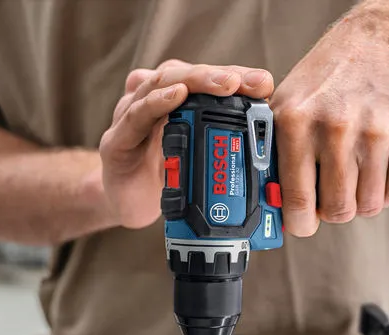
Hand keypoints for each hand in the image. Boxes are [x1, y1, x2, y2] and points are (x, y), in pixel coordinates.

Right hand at [99, 60, 273, 228]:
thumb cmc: (166, 177)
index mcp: (174, 101)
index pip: (206, 78)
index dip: (236, 76)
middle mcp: (151, 100)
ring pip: (162, 84)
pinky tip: (177, 97)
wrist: (128, 206)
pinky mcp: (116, 142)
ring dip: (196, 82)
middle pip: (186, 74)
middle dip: (221, 75)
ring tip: (226, 84)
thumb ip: (226, 146)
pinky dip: (157, 103)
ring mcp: (131, 116)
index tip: (264, 83)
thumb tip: (271, 147)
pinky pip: (137, 115)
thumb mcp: (201, 160)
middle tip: (251, 83)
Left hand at [270, 17, 388, 236]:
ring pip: (369, 205)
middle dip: (334, 211)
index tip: (303, 224)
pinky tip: (378, 170)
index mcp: (296, 123)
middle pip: (338, 209)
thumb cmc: (325, 83)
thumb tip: (268, 204)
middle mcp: (336, 127)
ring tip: (356, 179)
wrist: (377, 45)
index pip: (298, 199)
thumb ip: (273, 153)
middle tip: (333, 197)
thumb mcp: (286, 106)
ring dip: (362, 202)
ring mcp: (377, 130)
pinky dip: (387, 190)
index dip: (301, 223)